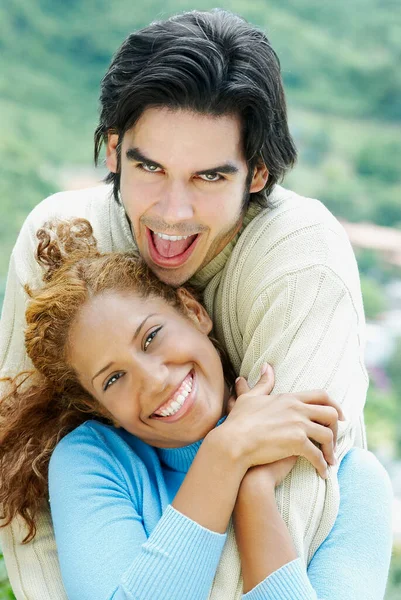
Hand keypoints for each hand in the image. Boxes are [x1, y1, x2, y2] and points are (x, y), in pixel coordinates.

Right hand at [221, 363, 343, 478]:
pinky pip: (318, 455)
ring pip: (328, 435)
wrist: (233, 442)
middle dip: (336, 428)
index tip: (340, 416)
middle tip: (334, 441)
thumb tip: (267, 366)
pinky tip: (322, 472)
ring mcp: (298, 425)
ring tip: (329, 461)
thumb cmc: (239, 421)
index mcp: (289, 398)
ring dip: (331, 450)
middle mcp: (297, 409)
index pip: (321, 396)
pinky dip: (322, 465)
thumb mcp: (250, 397)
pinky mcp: (297, 443)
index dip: (334, 405)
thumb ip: (263, 383)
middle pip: (331, 414)